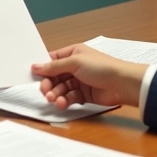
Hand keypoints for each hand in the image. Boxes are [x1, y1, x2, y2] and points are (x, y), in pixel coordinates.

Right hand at [32, 44, 148, 108]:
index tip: (33, 76)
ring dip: (55, 94)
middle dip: (49, 85)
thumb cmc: (103, 67)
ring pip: (61, 89)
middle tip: (45, 92)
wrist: (122, 84)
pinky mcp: (84, 95)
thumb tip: (36, 66)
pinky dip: (64, 101)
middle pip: (54, 76)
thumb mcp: (75, 62)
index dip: (43, 68)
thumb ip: (54, 66)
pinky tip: (62, 103)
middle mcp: (75, 67)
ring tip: (54, 99)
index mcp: (73, 53)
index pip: (52, 60)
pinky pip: (69, 98)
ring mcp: (79, 81)